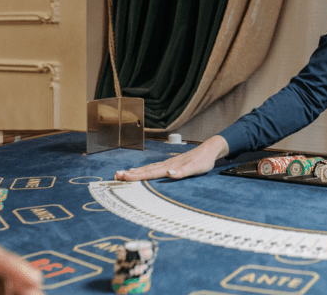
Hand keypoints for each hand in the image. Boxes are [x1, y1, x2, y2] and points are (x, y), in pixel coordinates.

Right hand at [115, 135, 229, 180]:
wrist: (210, 149)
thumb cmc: (204, 160)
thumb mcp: (196, 168)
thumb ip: (182, 171)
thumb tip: (169, 173)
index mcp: (170, 166)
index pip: (150, 173)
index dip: (136, 176)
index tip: (123, 177)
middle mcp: (166, 164)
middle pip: (146, 170)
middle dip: (130, 174)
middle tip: (116, 176)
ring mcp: (167, 163)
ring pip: (148, 168)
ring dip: (135, 172)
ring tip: (123, 174)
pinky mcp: (170, 163)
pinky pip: (153, 167)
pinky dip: (144, 170)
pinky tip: (139, 170)